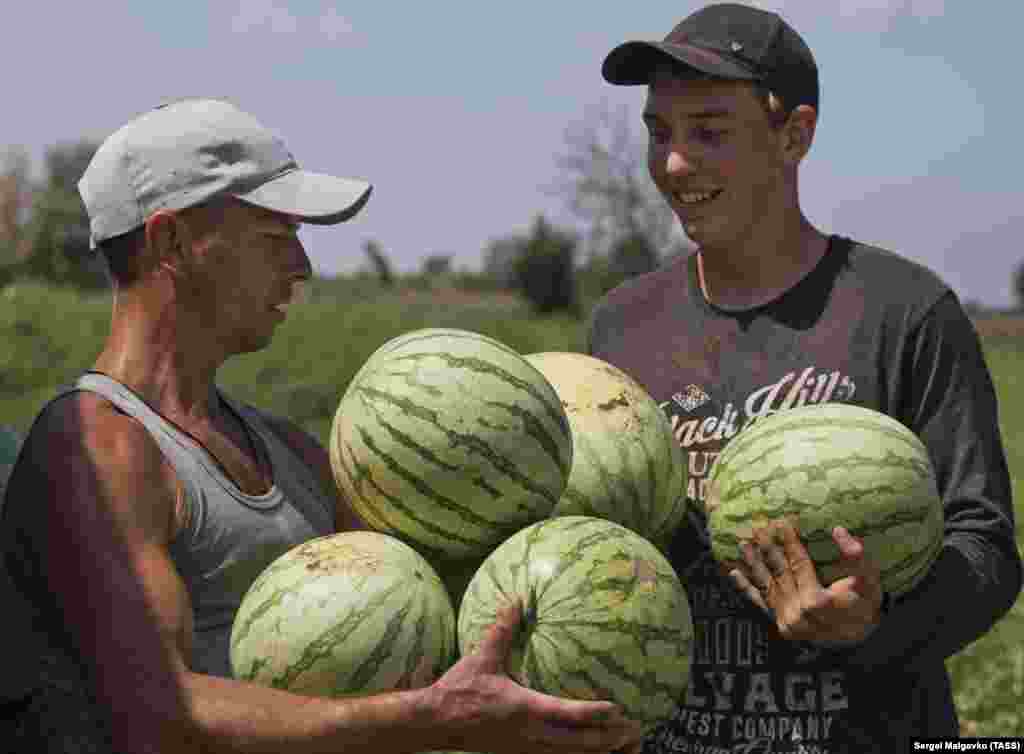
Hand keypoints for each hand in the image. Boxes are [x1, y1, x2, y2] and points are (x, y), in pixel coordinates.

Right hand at [428, 599, 643, 753]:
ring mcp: (527, 749)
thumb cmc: (460, 689)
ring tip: (626, 745)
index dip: (593, 714)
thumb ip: (503, 629)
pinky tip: (595, 751)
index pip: (566, 714)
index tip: (616, 708)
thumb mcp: (483, 657)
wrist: (435, 722)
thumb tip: (516, 599)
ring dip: (600, 753)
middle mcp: (530, 735)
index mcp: (524, 709)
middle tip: (635, 729)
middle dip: (610, 740)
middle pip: (579, 745)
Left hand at [727, 520, 884, 646]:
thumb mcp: (869, 581)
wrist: (862, 640)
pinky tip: (734, 573)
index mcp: (817, 600)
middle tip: (755, 526)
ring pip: (766, 585)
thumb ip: (856, 557)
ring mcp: (787, 621)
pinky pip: (761, 604)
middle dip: (766, 547)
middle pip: (778, 571)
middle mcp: (797, 612)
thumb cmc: (865, 606)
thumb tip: (838, 530)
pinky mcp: (782, 627)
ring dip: (753, 563)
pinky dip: (746, 588)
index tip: (782, 521)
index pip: (799, 562)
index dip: (790, 541)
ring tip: (742, 543)